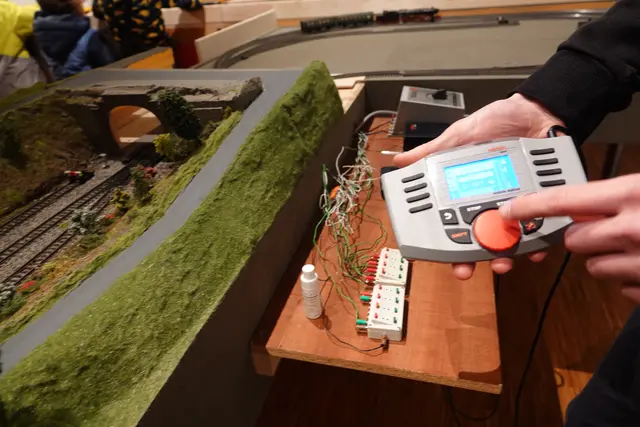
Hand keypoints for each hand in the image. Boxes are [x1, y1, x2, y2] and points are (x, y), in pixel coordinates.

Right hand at [394, 93, 564, 279]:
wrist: (536, 110)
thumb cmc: (496, 123)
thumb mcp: (458, 137)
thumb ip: (431, 152)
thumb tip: (399, 161)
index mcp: (468, 193)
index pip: (454, 224)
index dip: (448, 245)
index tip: (442, 257)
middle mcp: (492, 204)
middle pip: (480, 240)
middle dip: (474, 259)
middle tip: (468, 268)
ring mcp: (518, 206)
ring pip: (510, 241)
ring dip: (505, 256)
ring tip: (503, 261)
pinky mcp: (542, 204)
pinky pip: (542, 229)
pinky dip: (540, 243)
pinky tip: (535, 248)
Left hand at [500, 175, 639, 303]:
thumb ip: (617, 193)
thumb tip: (583, 200)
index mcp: (630, 194)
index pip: (562, 200)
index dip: (530, 206)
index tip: (509, 211)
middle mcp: (629, 229)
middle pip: (573, 238)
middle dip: (581, 234)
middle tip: (607, 227)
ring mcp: (637, 262)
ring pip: (593, 265)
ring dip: (605, 257)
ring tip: (635, 244)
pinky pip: (620, 286)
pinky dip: (628, 276)